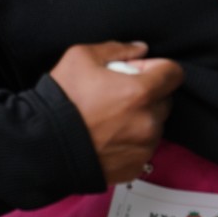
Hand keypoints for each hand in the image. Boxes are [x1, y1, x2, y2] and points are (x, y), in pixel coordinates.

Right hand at [50, 40, 182, 183]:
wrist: (44, 148)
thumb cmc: (61, 102)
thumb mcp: (81, 58)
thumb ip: (117, 49)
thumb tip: (139, 49)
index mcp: (140, 92)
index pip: (174, 73)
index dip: (158, 68)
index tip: (140, 71)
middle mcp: (148, 121)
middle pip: (165, 100)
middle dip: (148, 94)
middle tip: (119, 95)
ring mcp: (143, 147)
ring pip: (155, 125)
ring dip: (141, 119)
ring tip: (111, 119)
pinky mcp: (136, 167)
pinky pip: (144, 148)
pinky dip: (133, 141)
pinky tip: (109, 137)